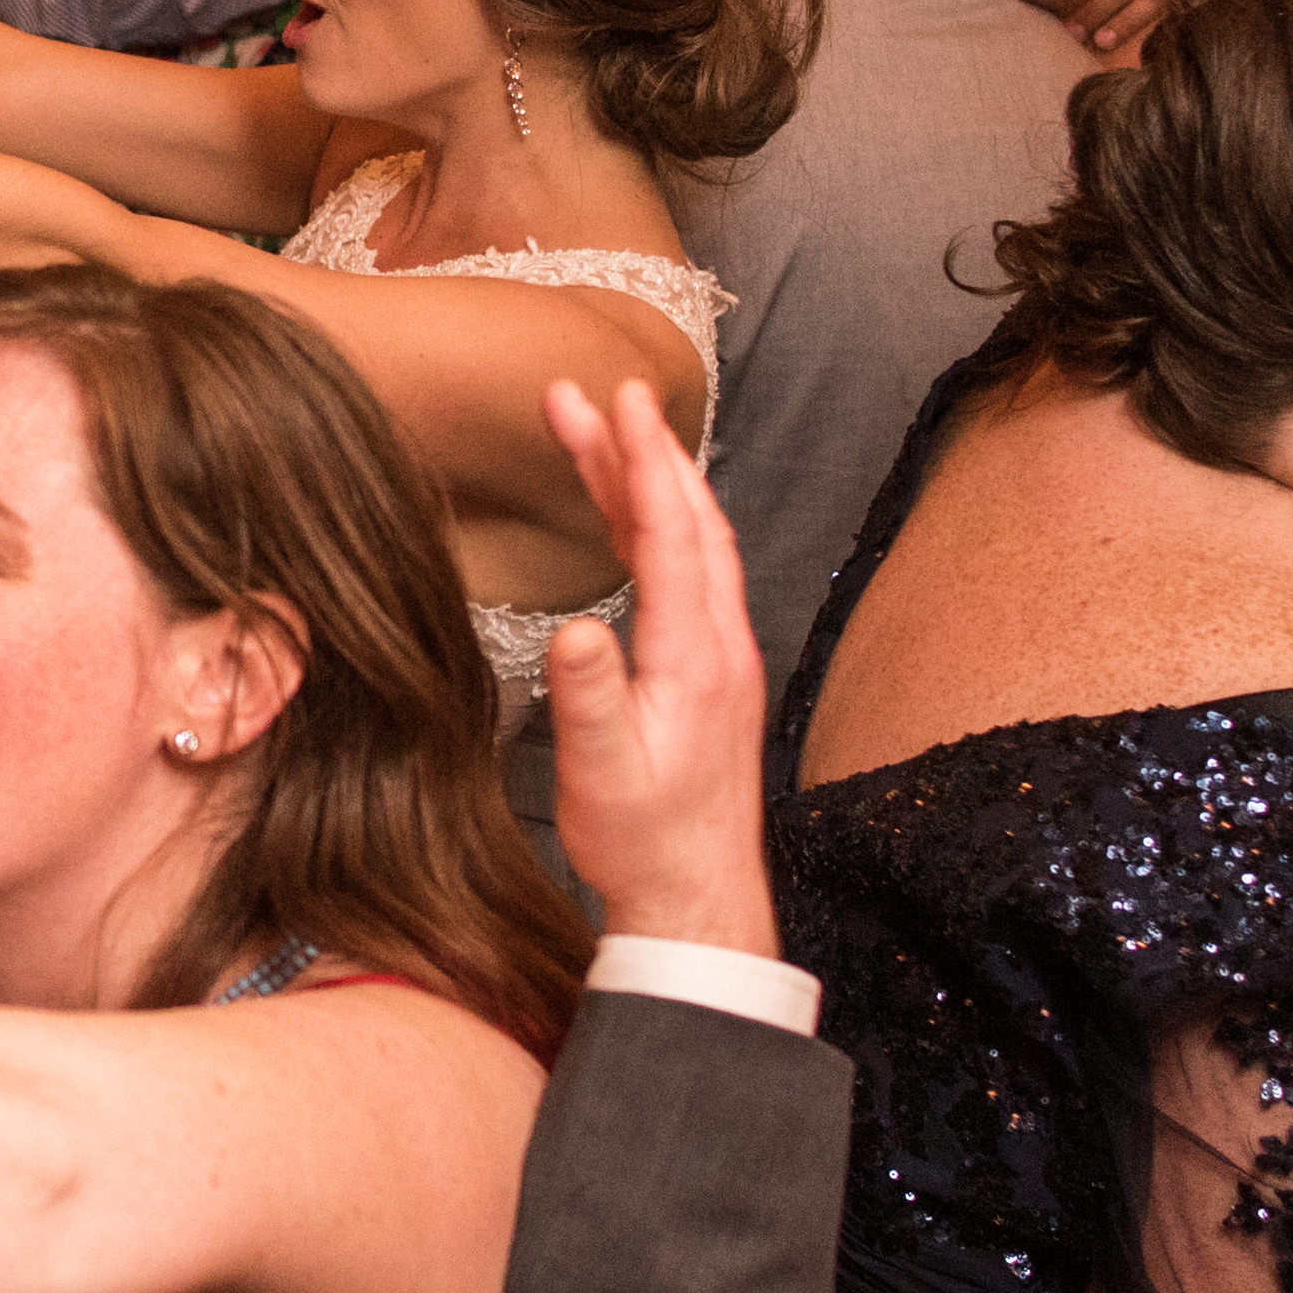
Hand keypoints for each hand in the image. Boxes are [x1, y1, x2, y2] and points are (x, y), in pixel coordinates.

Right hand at [538, 376, 772, 958]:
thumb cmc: (644, 841)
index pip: (671, 533)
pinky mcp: (708, 670)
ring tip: (590, 430)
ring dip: (642, 480)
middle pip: (682, 519)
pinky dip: (654, 522)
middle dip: (635, 450)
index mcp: (696, 655)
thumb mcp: (602, 773)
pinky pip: (684, 570)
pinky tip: (625, 512)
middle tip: (585, 395)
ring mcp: (718, 654)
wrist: (696, 897)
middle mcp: (718, 642)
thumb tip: (573, 627)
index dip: (642, 461)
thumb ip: (589, 697)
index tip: (619, 398)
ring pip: (686, 541)